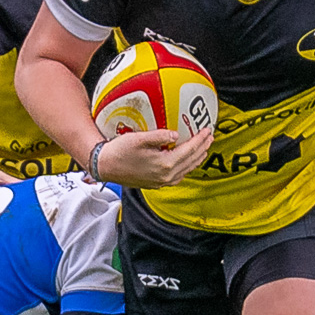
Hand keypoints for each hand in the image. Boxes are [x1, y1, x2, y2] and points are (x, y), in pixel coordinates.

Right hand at [94, 127, 215, 187]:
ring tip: (203, 148)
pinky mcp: (156, 184)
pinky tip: (187, 161)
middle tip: (210, 137)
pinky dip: (187, 166)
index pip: (189, 150)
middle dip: (202, 148)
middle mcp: (166, 176)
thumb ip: (160, 136)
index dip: (200, 139)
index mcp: (165, 164)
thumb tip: (176, 134)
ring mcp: (162, 182)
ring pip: (187, 170)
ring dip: (196, 158)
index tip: (207, 130)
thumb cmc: (119, 151)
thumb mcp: (139, 139)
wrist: (105, 167)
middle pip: (191, 161)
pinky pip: (178, 175)